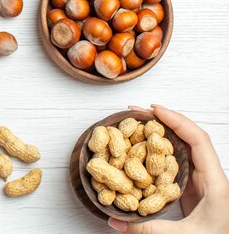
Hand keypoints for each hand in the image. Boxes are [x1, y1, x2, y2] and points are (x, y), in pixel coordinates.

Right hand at [108, 105, 228, 233]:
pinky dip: (160, 152)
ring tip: (138, 125)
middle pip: (189, 139)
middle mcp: (211, 178)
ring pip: (183, 150)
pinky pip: (177, 164)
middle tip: (138, 113)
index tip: (154, 110)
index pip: (198, 141)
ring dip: (162, 135)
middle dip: (164, 122)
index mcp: (216, 184)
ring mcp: (203, 184)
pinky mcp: (193, 191)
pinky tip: (144, 149)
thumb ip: (148, 229)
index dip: (177, 121)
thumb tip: (115, 221)